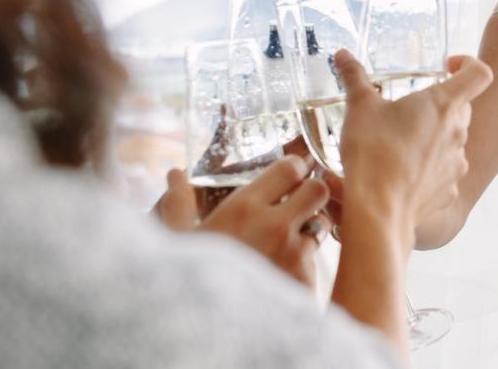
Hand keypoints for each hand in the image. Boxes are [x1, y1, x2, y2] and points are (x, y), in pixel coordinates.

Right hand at [153, 157, 331, 289]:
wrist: (207, 329)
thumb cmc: (188, 282)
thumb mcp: (177, 241)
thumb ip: (179, 204)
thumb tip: (175, 174)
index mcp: (243, 208)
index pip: (290, 168)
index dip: (295, 167)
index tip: (292, 173)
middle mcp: (274, 225)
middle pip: (318, 189)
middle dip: (313, 191)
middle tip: (300, 201)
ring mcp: (293, 253)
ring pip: (322, 223)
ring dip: (311, 226)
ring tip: (290, 237)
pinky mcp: (304, 278)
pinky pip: (316, 258)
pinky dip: (306, 259)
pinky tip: (287, 267)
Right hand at [332, 50, 492, 233]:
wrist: (378, 210)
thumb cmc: (373, 152)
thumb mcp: (359, 108)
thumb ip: (354, 78)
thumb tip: (343, 56)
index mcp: (444, 104)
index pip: (479, 73)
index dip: (469, 64)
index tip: (448, 66)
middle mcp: (459, 132)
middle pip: (464, 107)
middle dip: (442, 102)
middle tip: (410, 107)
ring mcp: (457, 163)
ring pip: (454, 140)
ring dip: (435, 135)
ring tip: (401, 142)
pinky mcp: (449, 190)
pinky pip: (445, 170)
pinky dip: (429, 166)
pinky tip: (403, 171)